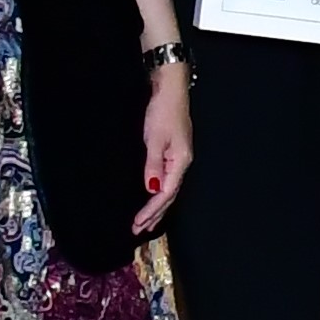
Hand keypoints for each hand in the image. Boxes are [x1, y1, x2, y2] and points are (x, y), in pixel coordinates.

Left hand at [130, 50, 193, 230]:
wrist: (170, 89)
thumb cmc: (163, 111)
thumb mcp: (154, 139)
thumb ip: (153, 165)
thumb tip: (151, 189)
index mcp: (180, 161)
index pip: (166, 194)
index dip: (151, 210)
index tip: (137, 223)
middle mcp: (182, 163)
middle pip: (170, 196)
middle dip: (154, 215)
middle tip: (137, 230)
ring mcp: (179, 158)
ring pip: (168, 189)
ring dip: (156, 207)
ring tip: (144, 222)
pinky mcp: (173, 152)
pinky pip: (166, 180)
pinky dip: (158, 193)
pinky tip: (152, 197)